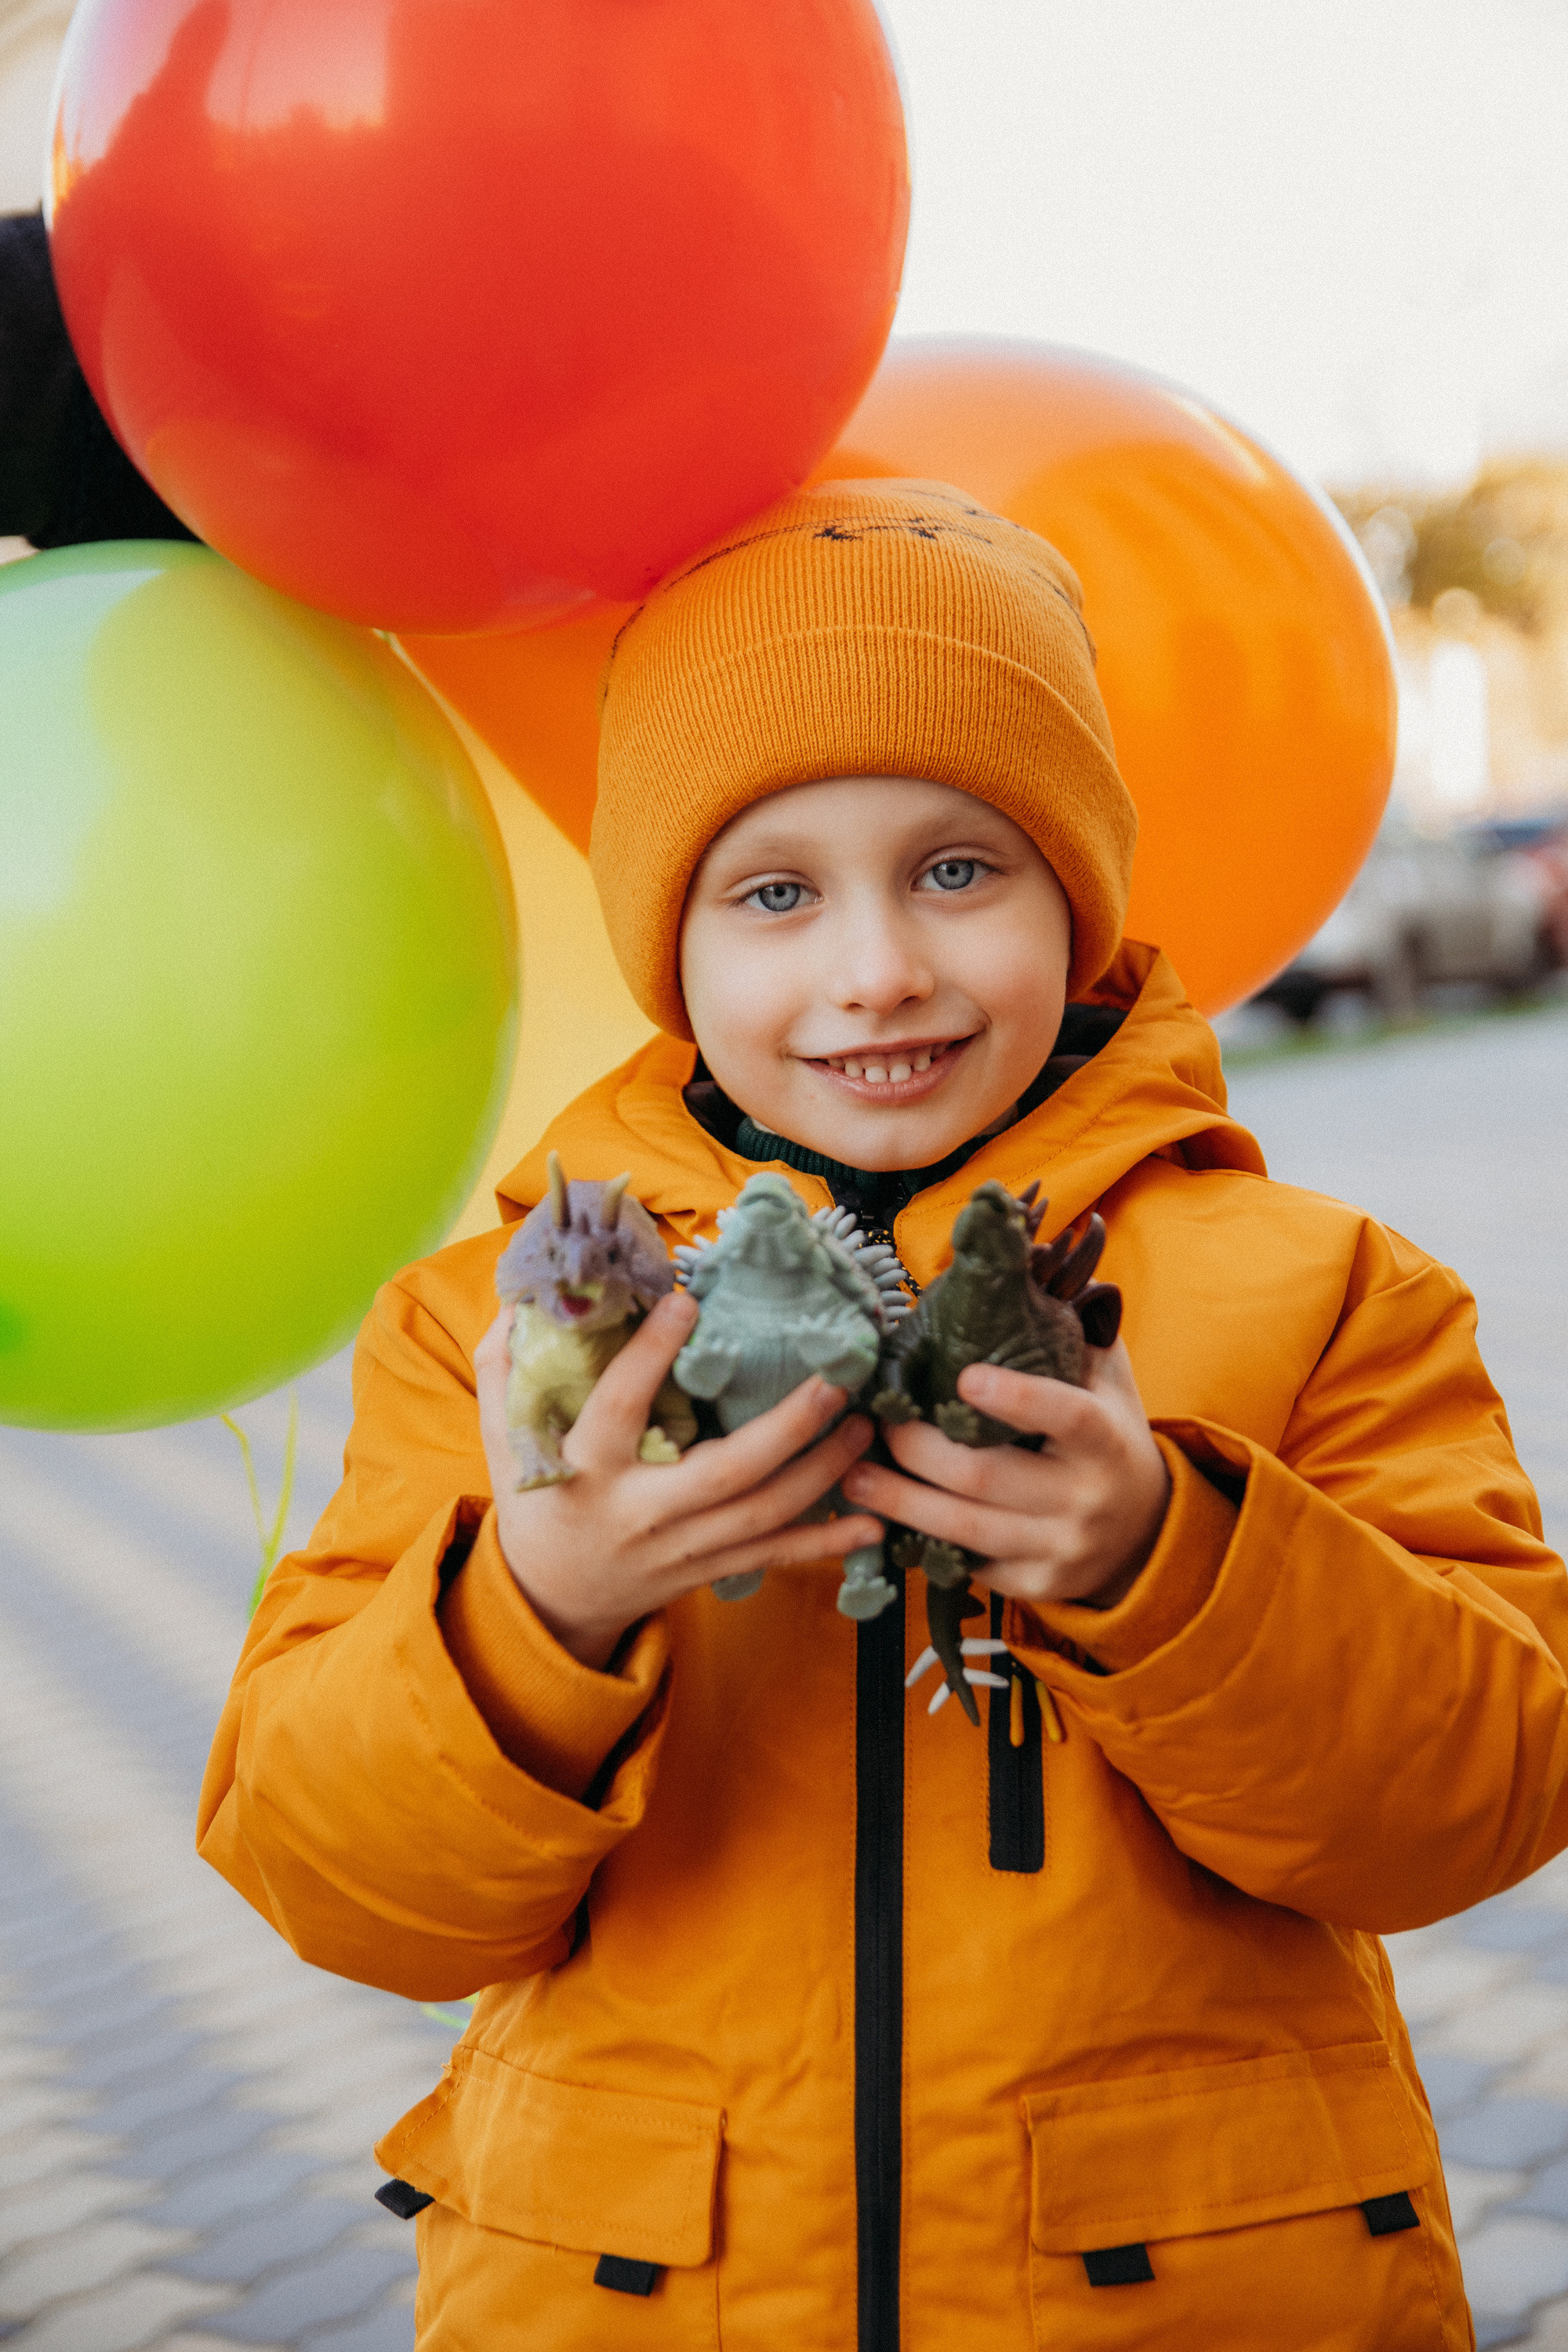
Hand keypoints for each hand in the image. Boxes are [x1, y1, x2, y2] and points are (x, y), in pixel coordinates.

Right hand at [474, 1290, 881, 1668]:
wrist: (546, 1602)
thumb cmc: (533, 1502)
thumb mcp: (504, 1435)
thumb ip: (505, 1365)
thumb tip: (523, 1295)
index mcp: (585, 1469)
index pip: (621, 1406)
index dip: (652, 1354)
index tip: (689, 1302)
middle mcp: (640, 1513)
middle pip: (725, 1473)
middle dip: (788, 1429)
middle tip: (835, 1383)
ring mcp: (679, 1550)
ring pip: (762, 1516)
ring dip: (821, 1474)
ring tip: (863, 1428)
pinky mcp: (705, 1573)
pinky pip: (773, 1557)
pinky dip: (826, 1544)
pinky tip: (873, 1522)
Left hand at [840, 1339, 1169, 1611]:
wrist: (1144, 1531)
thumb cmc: (1108, 1437)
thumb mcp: (1107, 1382)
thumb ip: (1074, 1329)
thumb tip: (1026, 1264)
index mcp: (1106, 1439)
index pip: (1066, 1416)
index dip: (1015, 1398)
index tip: (964, 1376)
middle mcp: (1085, 1499)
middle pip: (985, 1477)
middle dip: (917, 1450)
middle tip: (877, 1424)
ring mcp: (1060, 1549)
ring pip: (965, 1528)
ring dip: (899, 1501)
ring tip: (854, 1475)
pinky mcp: (1035, 1586)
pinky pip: (969, 1564)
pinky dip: (922, 1542)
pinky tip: (886, 1519)